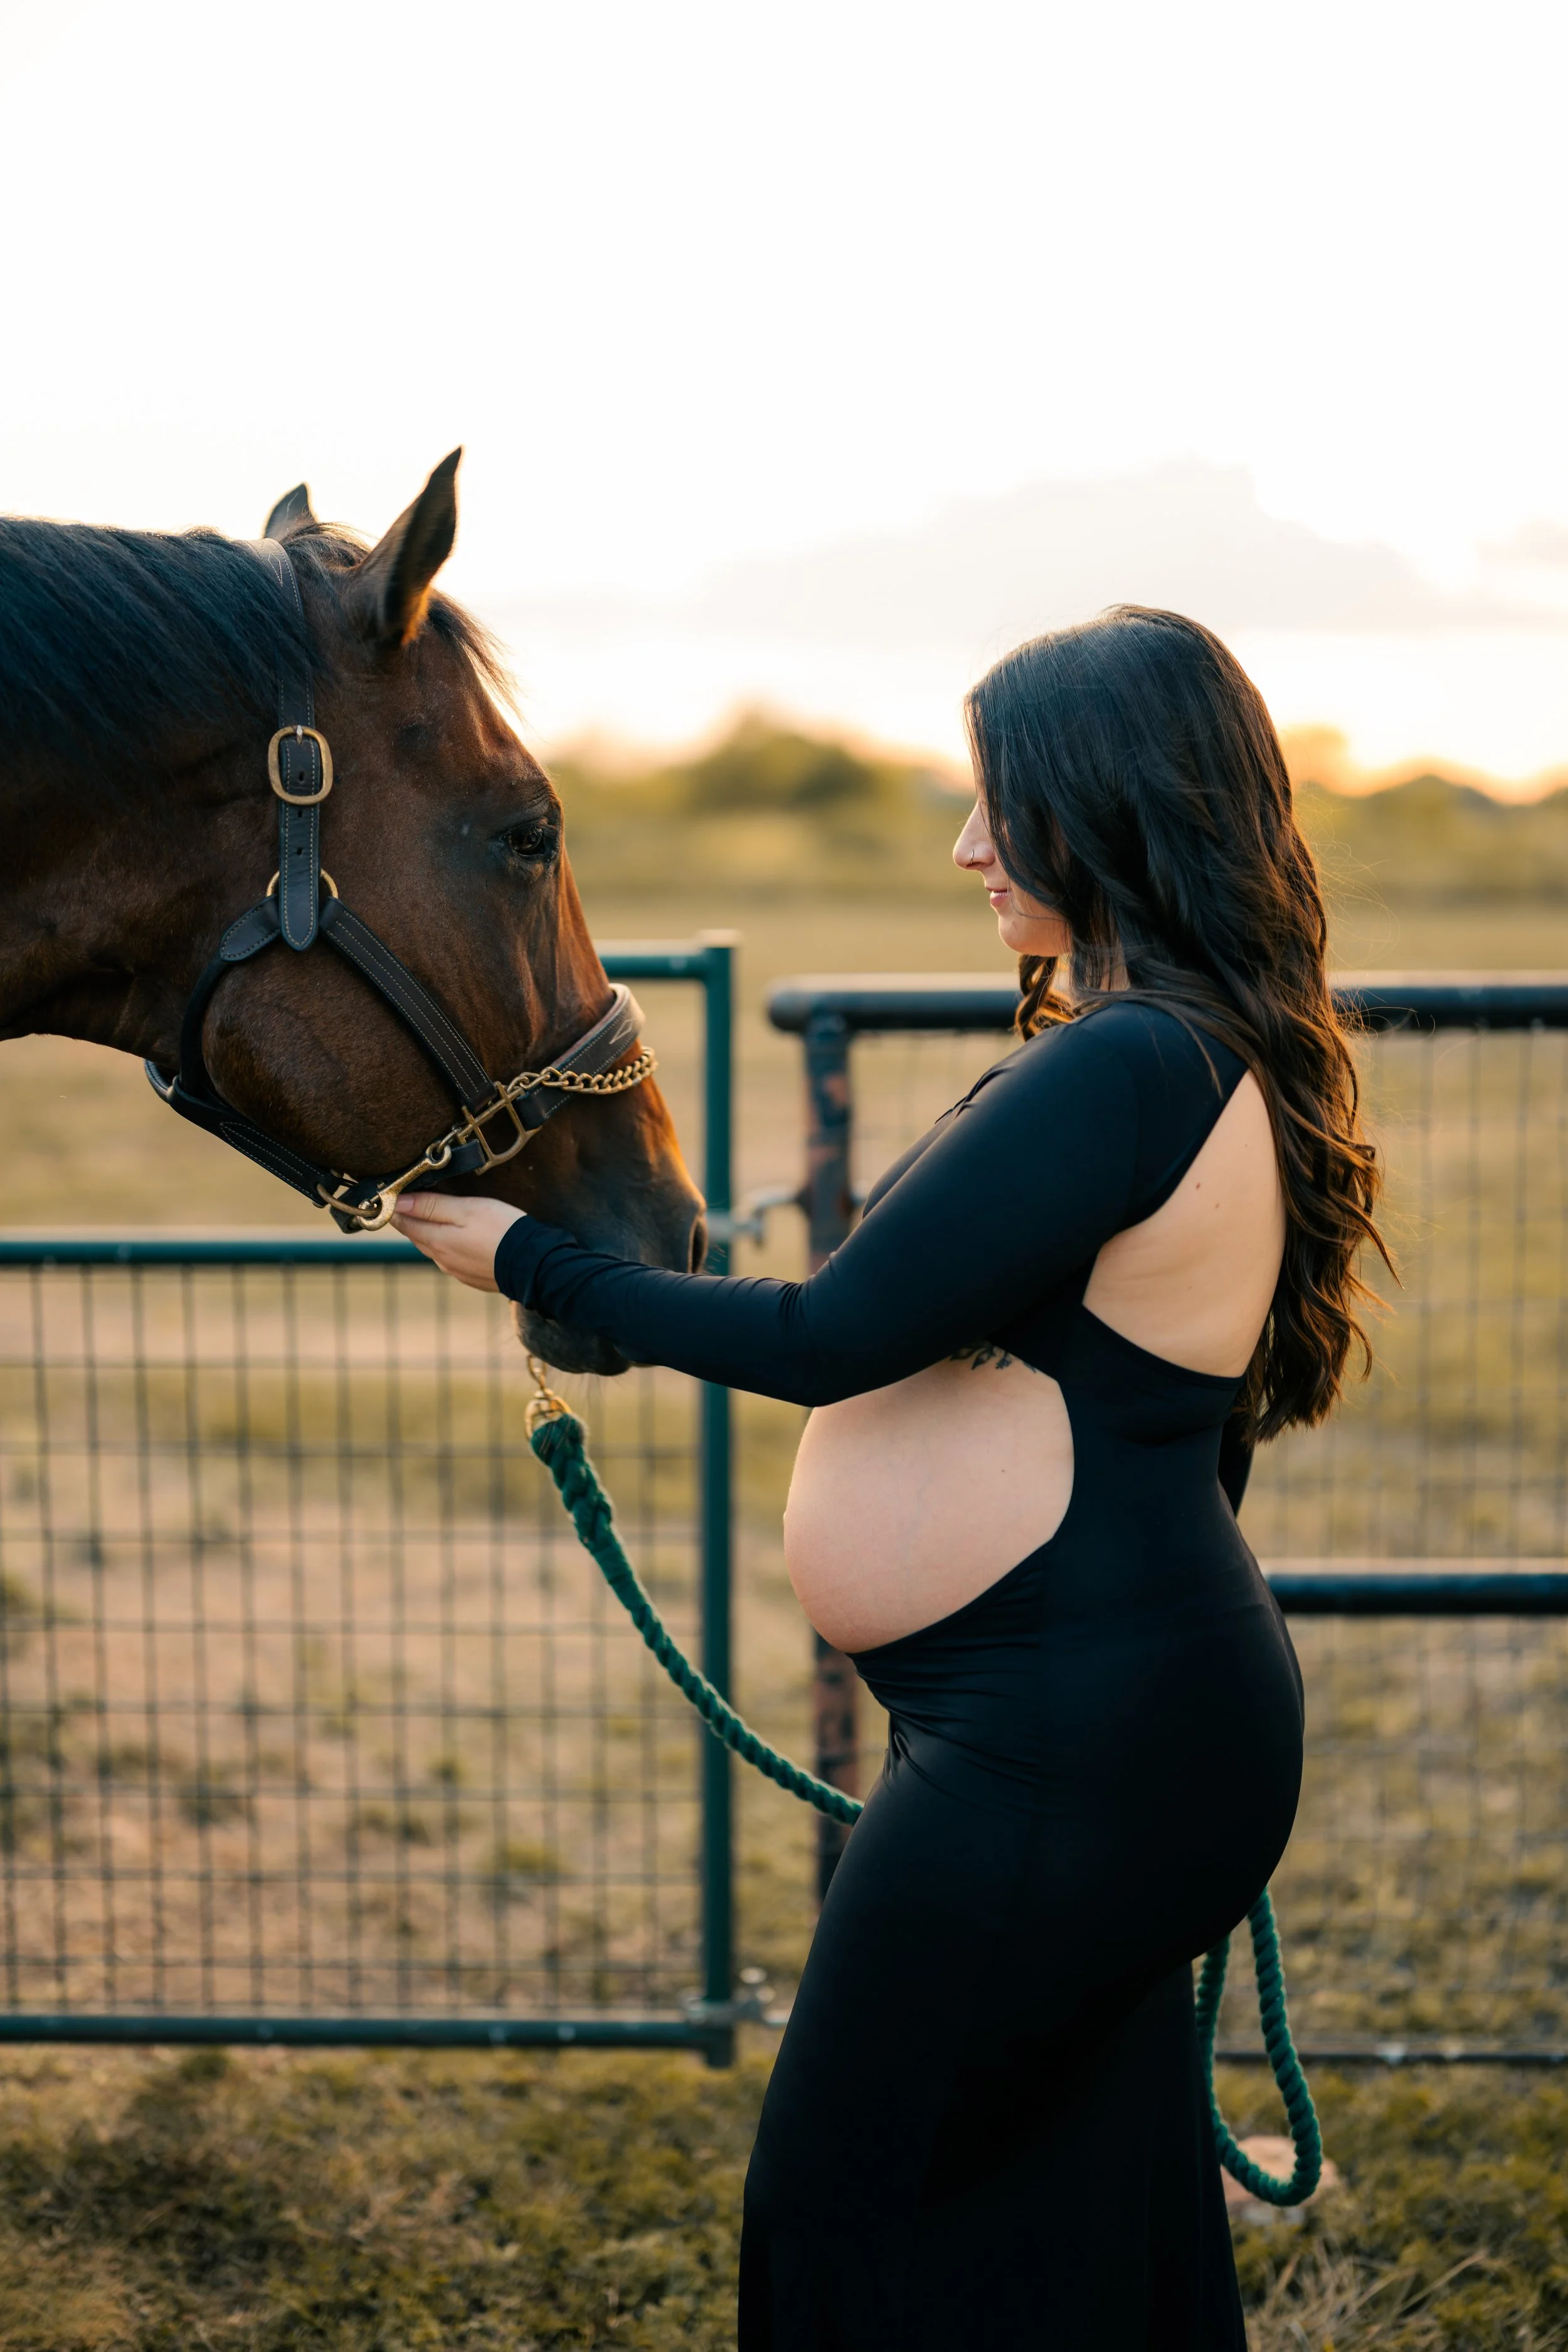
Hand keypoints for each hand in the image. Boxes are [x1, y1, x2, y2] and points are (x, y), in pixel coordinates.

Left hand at [391, 1191, 523, 1291]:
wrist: (533, 1263)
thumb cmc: (501, 1230)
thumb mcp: (465, 1209)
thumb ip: (430, 1206)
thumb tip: (397, 1203)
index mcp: (436, 1240)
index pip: (404, 1223)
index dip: (396, 1208)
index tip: (392, 1196)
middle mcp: (441, 1259)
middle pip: (418, 1236)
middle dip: (414, 1220)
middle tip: (414, 1201)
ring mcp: (456, 1270)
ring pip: (435, 1248)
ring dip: (433, 1234)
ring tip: (440, 1218)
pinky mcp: (472, 1277)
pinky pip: (453, 1259)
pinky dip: (451, 1247)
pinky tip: (463, 1239)